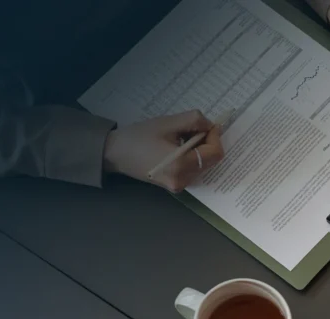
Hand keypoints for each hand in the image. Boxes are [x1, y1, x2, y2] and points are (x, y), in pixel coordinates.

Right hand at [103, 110, 224, 192]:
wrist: (114, 153)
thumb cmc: (139, 136)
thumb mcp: (168, 123)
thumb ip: (194, 121)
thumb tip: (211, 126)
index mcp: (181, 166)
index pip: (214, 153)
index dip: (215, 136)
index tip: (208, 125)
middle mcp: (183, 181)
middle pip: (210, 160)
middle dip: (207, 142)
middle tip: (192, 129)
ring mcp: (179, 186)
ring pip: (203, 165)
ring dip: (199, 149)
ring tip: (181, 138)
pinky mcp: (175, 185)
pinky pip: (193, 169)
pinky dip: (192, 157)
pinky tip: (178, 147)